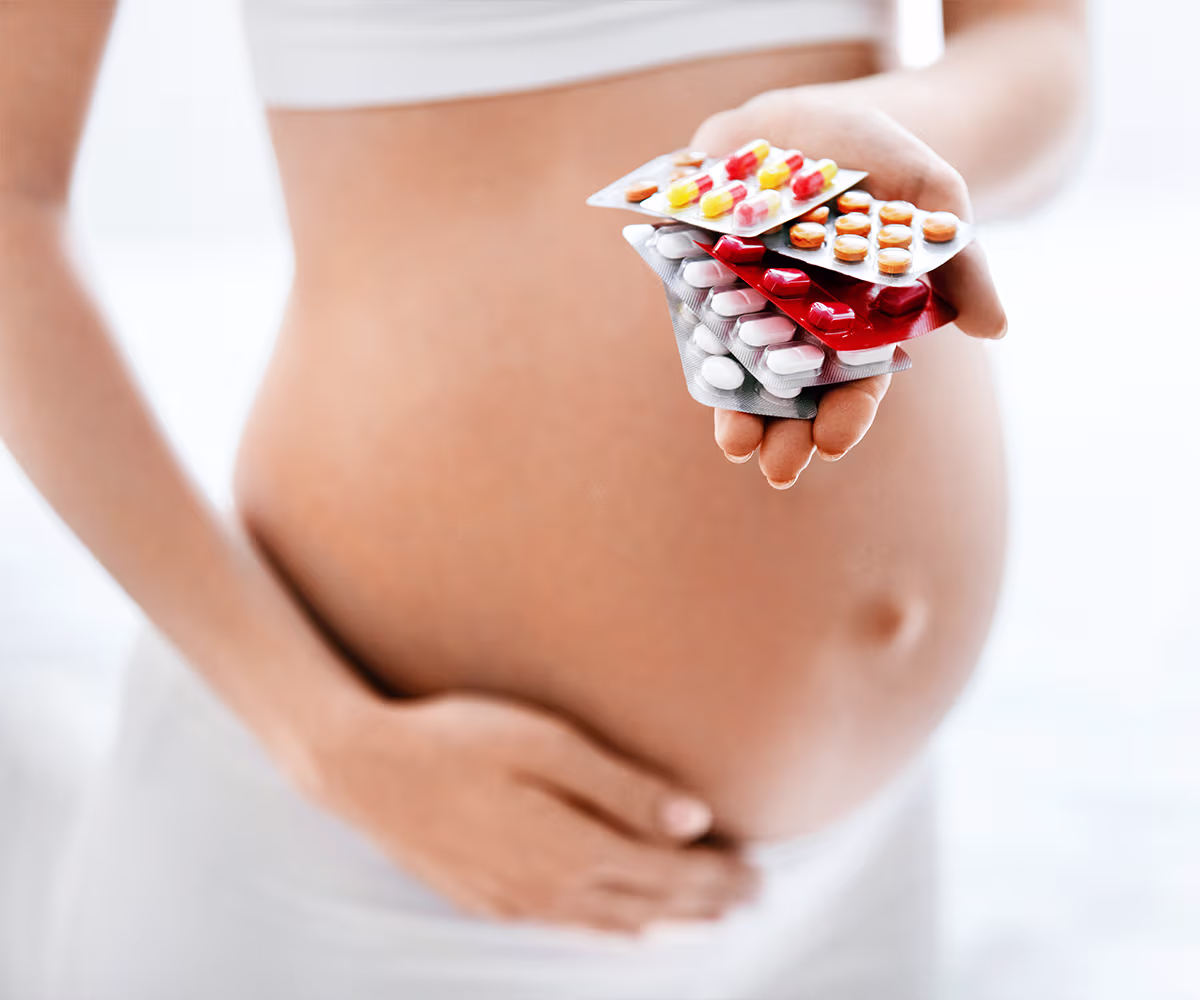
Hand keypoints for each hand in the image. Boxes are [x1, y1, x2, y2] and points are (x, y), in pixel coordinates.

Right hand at [304, 691, 758, 933]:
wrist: (364, 772)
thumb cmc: (455, 741)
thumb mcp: (544, 744)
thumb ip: (621, 784)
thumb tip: (695, 819)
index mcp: (571, 851)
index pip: (667, 874)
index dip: (717, 878)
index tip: (759, 873)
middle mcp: (550, 892)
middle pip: (649, 906)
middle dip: (705, 903)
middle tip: (752, 896)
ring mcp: (516, 904)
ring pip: (614, 926)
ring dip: (668, 923)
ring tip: (708, 918)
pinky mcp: (490, 903)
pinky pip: (573, 928)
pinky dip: (617, 929)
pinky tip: (627, 925)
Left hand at [690, 91, 1007, 486]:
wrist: (804, 112)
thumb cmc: (879, 153)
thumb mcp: (930, 193)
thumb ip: (959, 259)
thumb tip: (997, 328)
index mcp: (856, 316)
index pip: (857, 378)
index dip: (848, 413)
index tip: (835, 442)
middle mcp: (799, 319)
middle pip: (795, 388)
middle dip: (787, 431)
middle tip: (778, 470)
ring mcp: (747, 300)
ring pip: (745, 368)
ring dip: (739, 410)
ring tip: (736, 445)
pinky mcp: (702, 276)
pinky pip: (698, 318)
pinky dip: (700, 348)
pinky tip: (703, 379)